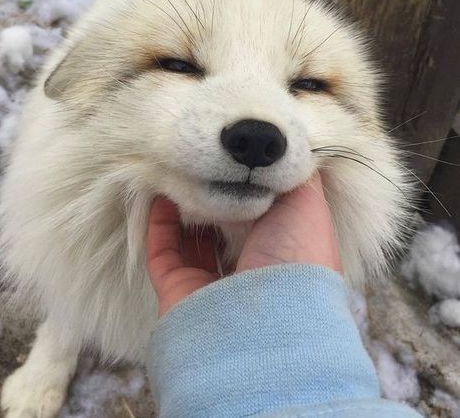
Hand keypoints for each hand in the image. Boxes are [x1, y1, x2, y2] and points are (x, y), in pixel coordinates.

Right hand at [146, 172, 341, 316]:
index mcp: (279, 250)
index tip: (231, 158)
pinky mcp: (179, 289)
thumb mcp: (309, 205)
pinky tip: (160, 198)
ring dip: (182, 208)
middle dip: (211, 196)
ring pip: (190, 239)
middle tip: (197, 164)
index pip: (258, 212)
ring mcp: (210, 281)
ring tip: (174, 175)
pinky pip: (162, 252)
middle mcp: (247, 267)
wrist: (271, 315)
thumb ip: (297, 178)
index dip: (246, 186)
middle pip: (223, 225)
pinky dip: (158, 225)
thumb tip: (283, 152)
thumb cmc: (297, 255)